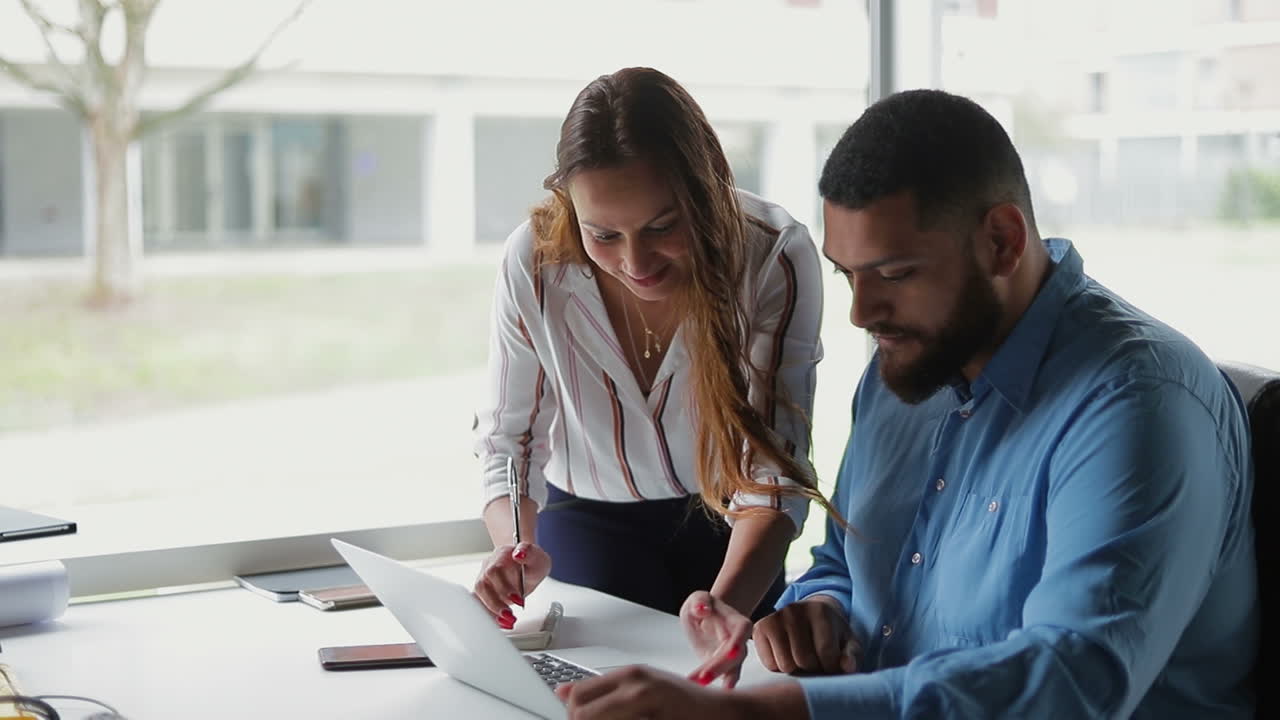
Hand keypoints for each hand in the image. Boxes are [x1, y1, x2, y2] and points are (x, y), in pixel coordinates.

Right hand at [472, 541, 550, 628]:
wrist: (525, 564)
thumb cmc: (531, 562)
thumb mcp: (538, 557)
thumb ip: (530, 554)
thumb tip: (519, 554)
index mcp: (501, 555)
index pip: (495, 570)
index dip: (503, 587)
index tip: (518, 600)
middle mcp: (489, 566)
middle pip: (482, 585)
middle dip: (496, 604)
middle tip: (511, 615)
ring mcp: (484, 579)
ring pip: (477, 596)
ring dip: (491, 611)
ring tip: (507, 621)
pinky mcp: (483, 592)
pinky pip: (479, 604)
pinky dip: (488, 615)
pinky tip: (500, 623)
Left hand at [556, 665, 745, 719]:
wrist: (723, 712)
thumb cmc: (683, 703)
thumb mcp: (642, 687)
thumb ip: (604, 690)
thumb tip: (561, 692)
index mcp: (631, 674)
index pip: (578, 695)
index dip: (575, 715)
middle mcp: (638, 687)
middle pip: (583, 714)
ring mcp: (650, 706)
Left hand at [680, 591, 751, 688]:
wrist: (706, 616)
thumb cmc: (702, 605)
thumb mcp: (698, 597)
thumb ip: (700, 601)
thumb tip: (702, 609)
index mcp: (736, 620)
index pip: (742, 630)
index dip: (739, 641)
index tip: (732, 653)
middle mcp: (739, 640)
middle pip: (735, 656)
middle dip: (720, 667)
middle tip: (703, 677)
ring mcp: (732, 656)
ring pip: (730, 670)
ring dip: (715, 678)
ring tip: (698, 685)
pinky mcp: (723, 667)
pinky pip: (721, 678)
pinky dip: (712, 685)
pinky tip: (701, 690)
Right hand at [753, 595, 860, 674]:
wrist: (809, 614)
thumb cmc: (831, 633)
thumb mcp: (848, 641)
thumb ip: (852, 655)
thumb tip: (848, 667)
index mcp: (819, 611)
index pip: (826, 654)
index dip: (831, 668)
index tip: (833, 664)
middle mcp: (794, 610)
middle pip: (804, 661)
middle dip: (814, 669)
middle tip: (816, 661)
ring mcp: (774, 618)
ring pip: (785, 665)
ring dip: (796, 669)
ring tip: (802, 658)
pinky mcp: (760, 628)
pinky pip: (770, 664)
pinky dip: (779, 667)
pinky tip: (787, 655)